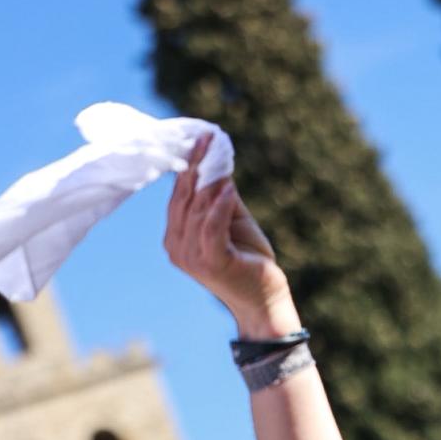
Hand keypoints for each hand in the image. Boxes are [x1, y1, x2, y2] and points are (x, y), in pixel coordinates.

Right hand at [162, 133, 296, 335]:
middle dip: (196, 165)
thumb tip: (217, 159)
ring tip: (218, 154)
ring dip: (210, 181)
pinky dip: (220, 206)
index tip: (200, 137)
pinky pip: (212, 227)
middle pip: (185, 198)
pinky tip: (229, 187)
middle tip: (207, 137)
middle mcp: (177, 246)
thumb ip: (222, 195)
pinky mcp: (211, 261)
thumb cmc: (249, 262)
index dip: (189, 165)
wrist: (264, 301)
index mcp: (176, 237)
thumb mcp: (234, 220)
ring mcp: (191, 256)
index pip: (180, 195)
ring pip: (198, 209)